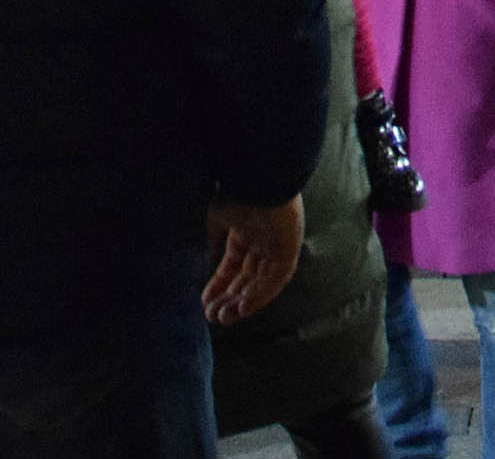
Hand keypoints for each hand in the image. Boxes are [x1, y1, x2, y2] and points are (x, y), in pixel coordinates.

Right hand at [202, 196, 303, 324]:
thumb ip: (214, 239)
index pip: (232, 266)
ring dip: (242, 303)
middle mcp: (262, 241)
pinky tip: (241, 308)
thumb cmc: (236, 190)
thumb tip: (208, 260)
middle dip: (229, 299)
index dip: (218, 285)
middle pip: (247, 279)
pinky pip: (275, 280)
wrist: (259, 176)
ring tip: (223, 318)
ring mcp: (277, 246)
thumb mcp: (217, 216)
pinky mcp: (290, 249)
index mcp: (245, 231)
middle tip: (211, 317)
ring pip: (260, 284)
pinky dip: (259, 296)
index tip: (204, 303)